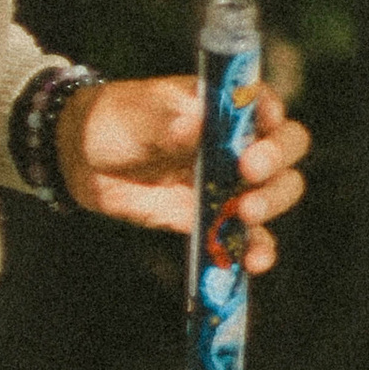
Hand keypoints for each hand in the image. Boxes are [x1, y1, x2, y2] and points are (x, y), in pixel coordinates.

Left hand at [55, 75, 309, 274]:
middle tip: (248, 174)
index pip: (266, 106)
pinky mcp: (215, 219)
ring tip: (246, 215)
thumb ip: (166, 122)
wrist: (83, 158)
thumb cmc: (115, 120)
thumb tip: (194, 125)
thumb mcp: (137, 115)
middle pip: (285, 151)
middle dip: (276, 164)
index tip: (258, 130)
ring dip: (272, 205)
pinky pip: (247, 236)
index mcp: (225, 108)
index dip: (271, 119)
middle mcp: (238, 143)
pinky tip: (254, 262)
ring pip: (276, 193)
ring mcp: (230, 183)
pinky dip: (256, 250)